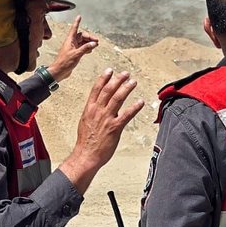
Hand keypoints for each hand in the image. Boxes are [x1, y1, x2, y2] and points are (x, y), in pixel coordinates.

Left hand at [46, 15, 98, 82]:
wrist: (59, 71)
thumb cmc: (64, 62)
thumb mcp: (77, 54)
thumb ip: (85, 48)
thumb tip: (93, 43)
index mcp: (70, 40)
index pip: (74, 29)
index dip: (77, 22)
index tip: (79, 16)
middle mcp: (71, 43)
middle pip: (81, 36)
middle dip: (89, 37)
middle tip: (96, 41)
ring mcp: (72, 48)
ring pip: (82, 42)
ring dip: (88, 43)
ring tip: (95, 45)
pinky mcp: (74, 54)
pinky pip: (82, 48)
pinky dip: (87, 48)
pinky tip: (90, 50)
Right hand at [59, 68, 144, 194]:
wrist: (86, 155)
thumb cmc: (86, 142)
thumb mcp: (85, 122)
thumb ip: (93, 113)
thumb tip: (98, 107)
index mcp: (89, 109)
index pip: (96, 89)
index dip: (103, 78)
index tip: (109, 71)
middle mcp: (98, 111)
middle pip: (108, 90)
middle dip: (117, 80)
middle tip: (125, 74)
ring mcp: (106, 119)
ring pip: (117, 99)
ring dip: (126, 89)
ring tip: (133, 82)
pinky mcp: (115, 128)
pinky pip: (126, 115)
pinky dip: (134, 107)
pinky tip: (140, 102)